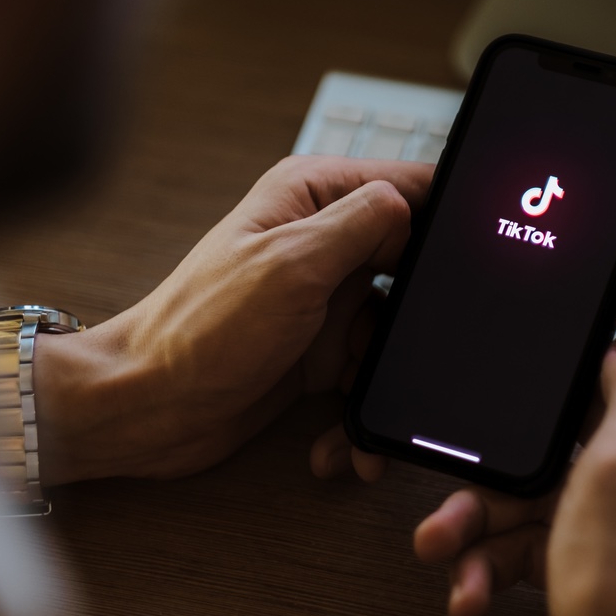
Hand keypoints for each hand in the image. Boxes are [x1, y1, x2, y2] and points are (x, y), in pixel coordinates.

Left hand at [30, 155, 432, 484]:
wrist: (151, 408)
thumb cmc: (200, 331)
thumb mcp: (293, 263)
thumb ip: (362, 223)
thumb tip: (413, 203)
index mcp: (311, 197)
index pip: (405, 184)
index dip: (442, 219)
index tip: (465, 261)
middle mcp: (320, 240)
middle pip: (410, 260)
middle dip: (418, 310)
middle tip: (418, 342)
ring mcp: (322, 295)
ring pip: (395, 322)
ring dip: (387, 368)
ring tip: (363, 396)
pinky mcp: (320, 345)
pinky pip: (369, 366)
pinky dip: (363, 401)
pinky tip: (344, 432)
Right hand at [413, 265, 615, 615]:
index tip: (611, 263)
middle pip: (597, 412)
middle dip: (525, 434)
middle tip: (485, 436)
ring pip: (556, 477)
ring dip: (494, 509)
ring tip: (448, 539)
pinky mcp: (611, 552)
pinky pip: (549, 529)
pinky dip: (504, 553)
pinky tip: (473, 584)